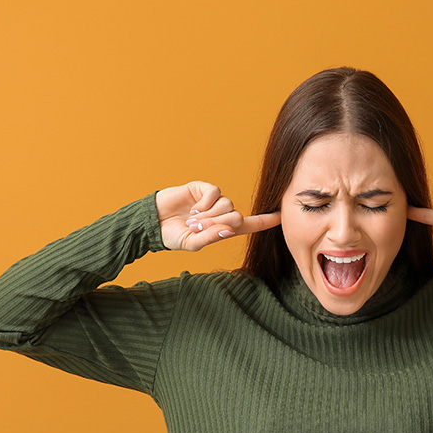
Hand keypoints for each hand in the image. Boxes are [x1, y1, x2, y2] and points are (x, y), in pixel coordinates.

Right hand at [155, 181, 280, 250]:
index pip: (249, 225)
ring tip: (192, 219)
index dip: (264, 221)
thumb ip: (211, 238)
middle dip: (218, 224)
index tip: (280, 216)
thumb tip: (229, 230)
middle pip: (236, 216)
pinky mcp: (202, 189)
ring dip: (209, 215)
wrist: (152, 222)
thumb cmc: (172, 236)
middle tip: (198, 227)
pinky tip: (193, 207)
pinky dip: (205, 202)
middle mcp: (220, 214)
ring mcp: (212, 200)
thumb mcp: (192, 243)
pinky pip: (215, 193)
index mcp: (222, 229)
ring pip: (227, 205)